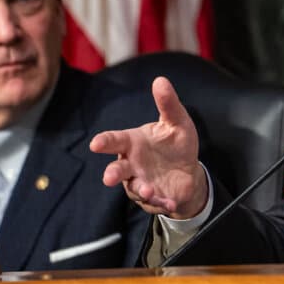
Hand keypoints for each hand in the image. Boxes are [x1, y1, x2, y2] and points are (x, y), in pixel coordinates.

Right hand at [90, 77, 207, 217]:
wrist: (188, 170)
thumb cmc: (176, 143)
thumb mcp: (177, 122)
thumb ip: (168, 104)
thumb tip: (160, 80)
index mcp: (133, 143)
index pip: (115, 141)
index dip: (105, 142)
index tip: (96, 144)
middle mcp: (132, 164)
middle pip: (117, 169)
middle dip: (112, 173)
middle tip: (109, 177)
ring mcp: (140, 182)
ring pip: (134, 188)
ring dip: (141, 189)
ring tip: (148, 190)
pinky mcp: (153, 198)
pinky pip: (154, 202)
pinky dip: (161, 203)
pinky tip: (170, 202)